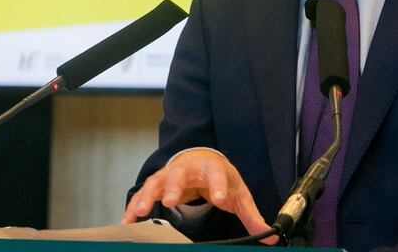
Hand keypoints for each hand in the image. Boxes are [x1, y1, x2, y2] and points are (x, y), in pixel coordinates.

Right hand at [121, 148, 276, 242]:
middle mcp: (187, 168)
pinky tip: (126, 221)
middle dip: (173, 188)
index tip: (219, 198)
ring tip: (139, 212)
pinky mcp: (157, 184)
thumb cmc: (220, 177)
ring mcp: (169, 174)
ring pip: (156, 182)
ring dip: (146, 197)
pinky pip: (143, 194)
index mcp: (212, 168)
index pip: (217, 175)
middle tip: (169, 202)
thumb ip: (251, 215)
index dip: (218, 186)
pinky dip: (134, 206)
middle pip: (179, 175)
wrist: (202, 160)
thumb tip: (270, 236)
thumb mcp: (237, 194)